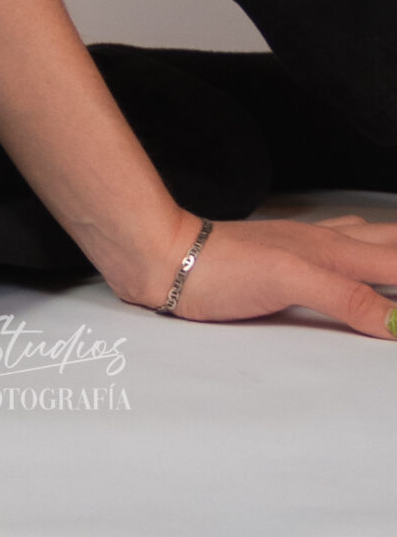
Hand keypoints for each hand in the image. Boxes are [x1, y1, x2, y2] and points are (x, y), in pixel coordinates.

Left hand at [128, 210, 396, 335]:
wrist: (162, 256)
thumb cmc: (221, 270)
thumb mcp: (290, 283)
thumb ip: (346, 298)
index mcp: (337, 253)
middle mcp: (328, 245)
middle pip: (392, 244)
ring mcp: (306, 247)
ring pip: (370, 239)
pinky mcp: (286, 258)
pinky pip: (343, 247)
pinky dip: (369, 246)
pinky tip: (360, 245)